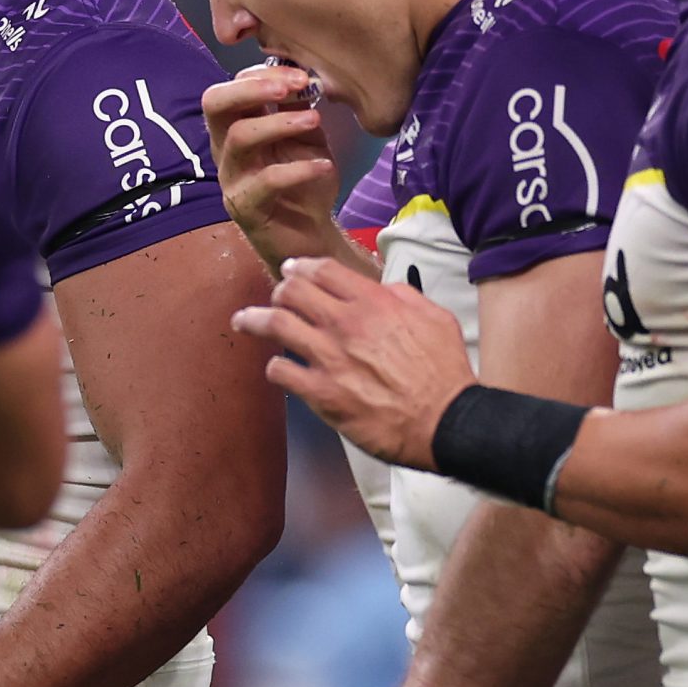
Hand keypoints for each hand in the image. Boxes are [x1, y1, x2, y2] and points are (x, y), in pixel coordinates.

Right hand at [203, 66, 341, 275]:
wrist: (309, 235)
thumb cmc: (303, 183)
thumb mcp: (305, 137)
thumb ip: (298, 108)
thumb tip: (301, 73)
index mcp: (235, 127)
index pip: (229, 88)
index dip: (260, 74)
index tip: (300, 74)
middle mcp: (225, 149)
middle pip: (215, 103)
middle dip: (252, 87)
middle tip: (292, 86)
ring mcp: (231, 179)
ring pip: (239, 137)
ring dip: (280, 122)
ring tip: (315, 120)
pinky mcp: (245, 207)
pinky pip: (265, 181)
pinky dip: (299, 169)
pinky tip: (324, 166)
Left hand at [234, 258, 473, 468]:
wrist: (444, 420)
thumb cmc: (444, 371)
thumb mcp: (434, 317)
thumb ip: (402, 296)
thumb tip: (380, 289)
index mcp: (373, 302)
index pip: (323, 270)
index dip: (303, 266)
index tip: (293, 269)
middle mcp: (345, 324)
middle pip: (292, 290)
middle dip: (279, 288)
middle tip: (275, 294)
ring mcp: (329, 358)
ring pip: (275, 324)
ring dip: (255, 319)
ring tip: (243, 320)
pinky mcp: (321, 393)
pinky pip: (281, 371)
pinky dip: (275, 366)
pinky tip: (277, 368)